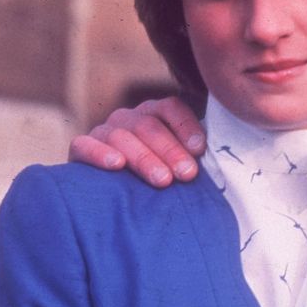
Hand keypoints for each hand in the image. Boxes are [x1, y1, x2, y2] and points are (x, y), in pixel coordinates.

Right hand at [68, 96, 204, 187]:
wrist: (113, 197)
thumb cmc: (157, 177)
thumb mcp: (175, 163)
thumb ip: (193, 155)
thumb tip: (226, 162)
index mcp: (154, 113)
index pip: (171, 109)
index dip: (186, 126)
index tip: (201, 150)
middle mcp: (128, 117)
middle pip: (149, 126)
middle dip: (170, 150)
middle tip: (187, 174)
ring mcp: (104, 130)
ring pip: (122, 136)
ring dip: (144, 158)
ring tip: (162, 180)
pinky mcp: (79, 148)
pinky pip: (84, 145)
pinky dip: (99, 153)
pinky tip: (116, 164)